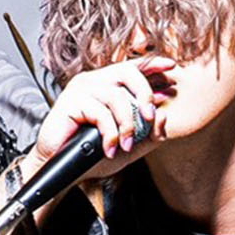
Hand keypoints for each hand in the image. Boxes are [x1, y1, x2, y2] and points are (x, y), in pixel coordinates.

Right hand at [35, 57, 173, 177]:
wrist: (62, 168)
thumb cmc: (92, 155)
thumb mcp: (129, 146)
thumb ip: (149, 135)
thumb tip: (164, 117)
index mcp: (107, 87)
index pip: (131, 68)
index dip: (151, 65)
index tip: (171, 66)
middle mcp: (93, 82)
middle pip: (127, 72)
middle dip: (144, 93)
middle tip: (150, 116)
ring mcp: (81, 90)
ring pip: (116, 96)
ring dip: (127, 124)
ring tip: (127, 144)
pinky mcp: (70, 101)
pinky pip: (101, 113)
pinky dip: (110, 134)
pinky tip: (110, 148)